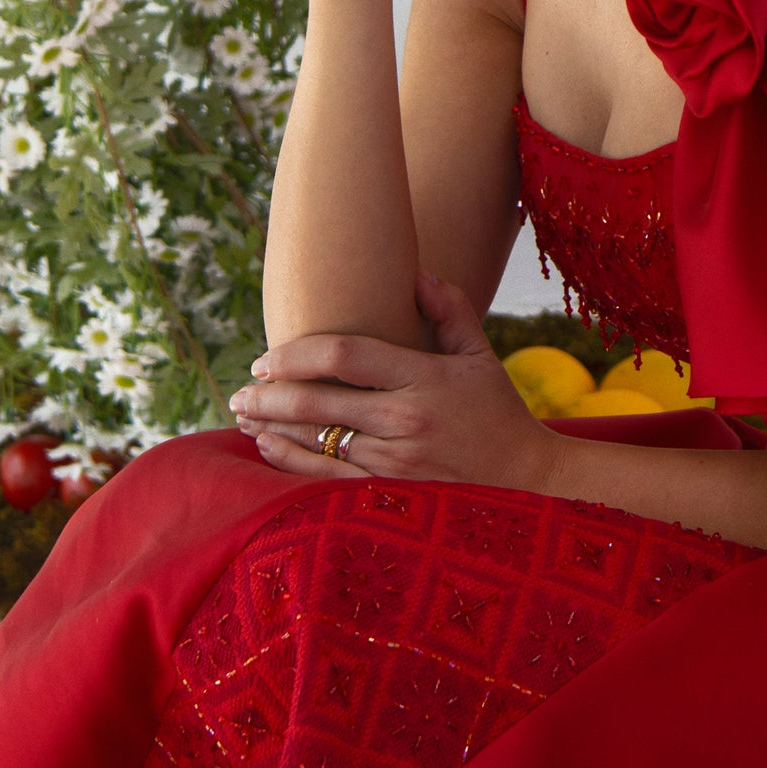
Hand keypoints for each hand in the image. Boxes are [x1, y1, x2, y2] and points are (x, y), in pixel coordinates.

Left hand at [229, 268, 569, 492]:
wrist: (525, 480)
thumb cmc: (498, 411)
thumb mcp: (481, 355)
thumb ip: (450, 310)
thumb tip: (415, 272)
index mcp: (426, 379)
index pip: (347, 354)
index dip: (298, 351)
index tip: (268, 355)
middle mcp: (405, 420)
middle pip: (318, 400)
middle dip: (269, 392)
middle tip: (241, 386)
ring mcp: (394, 462)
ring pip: (315, 439)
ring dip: (270, 425)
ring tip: (243, 413)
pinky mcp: (387, 494)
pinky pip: (324, 477)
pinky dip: (289, 460)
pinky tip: (267, 446)